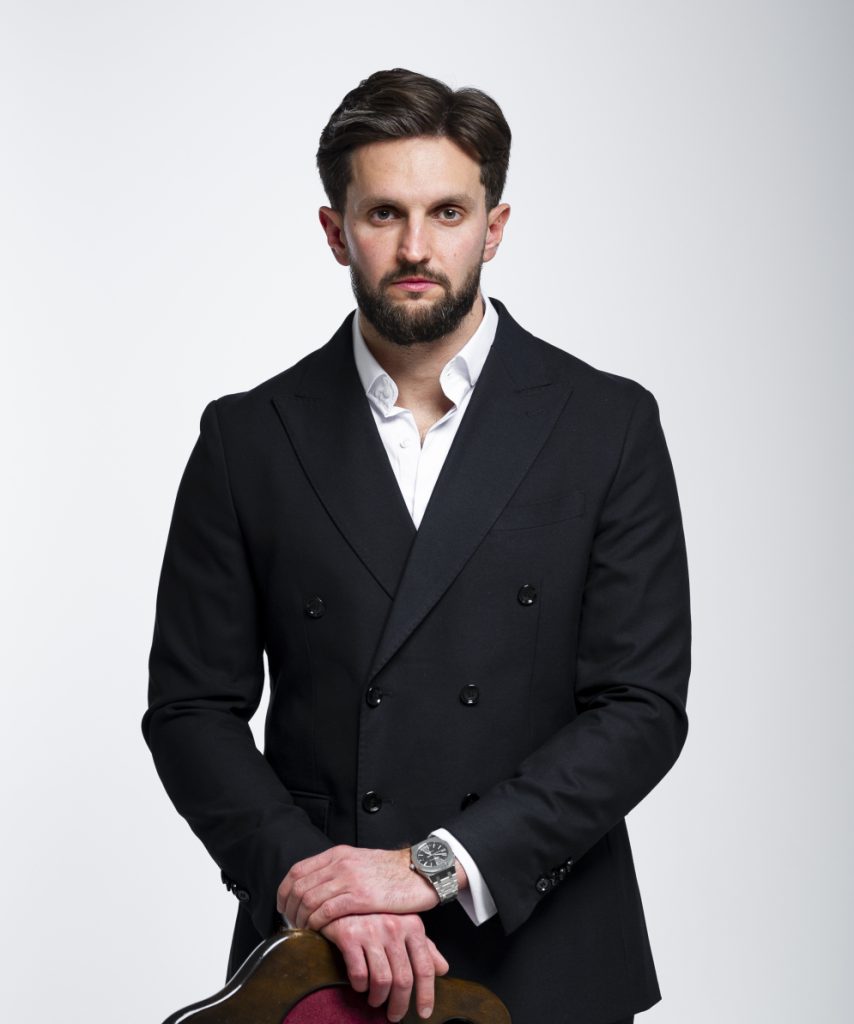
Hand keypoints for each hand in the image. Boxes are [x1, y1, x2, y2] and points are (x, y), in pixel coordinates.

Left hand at [278, 845, 465, 929]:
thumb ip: (338, 871)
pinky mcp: (360, 896)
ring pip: (308, 900)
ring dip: (301, 920)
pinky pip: (326, 911)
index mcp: (337, 854)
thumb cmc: (391, 873)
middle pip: (298, 887)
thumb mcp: (359, 863)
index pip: (297, 871)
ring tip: (304, 932)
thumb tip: (316, 889)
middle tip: (292, 925)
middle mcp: (339, 863)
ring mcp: (349, 878)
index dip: (284, 892)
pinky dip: (316, 924)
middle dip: (289, 910)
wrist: (420, 872)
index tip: (284, 908)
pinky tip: (318, 932)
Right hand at [321, 912, 448, 1021]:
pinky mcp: (349, 936)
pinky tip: (360, 985)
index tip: (424, 1013)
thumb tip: (443, 969)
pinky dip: (360, 986)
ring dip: (379, 998)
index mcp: (412, 924)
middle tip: (395, 1016)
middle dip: (400, 1005)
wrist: (342, 895)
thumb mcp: (404, 924)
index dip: (426, 995)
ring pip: (382, 981)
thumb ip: (424, 947)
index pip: (425, 967)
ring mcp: (371, 931)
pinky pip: (359, 974)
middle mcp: (394, 927)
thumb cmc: (377, 912)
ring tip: (376, 1000)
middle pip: (403, 979)